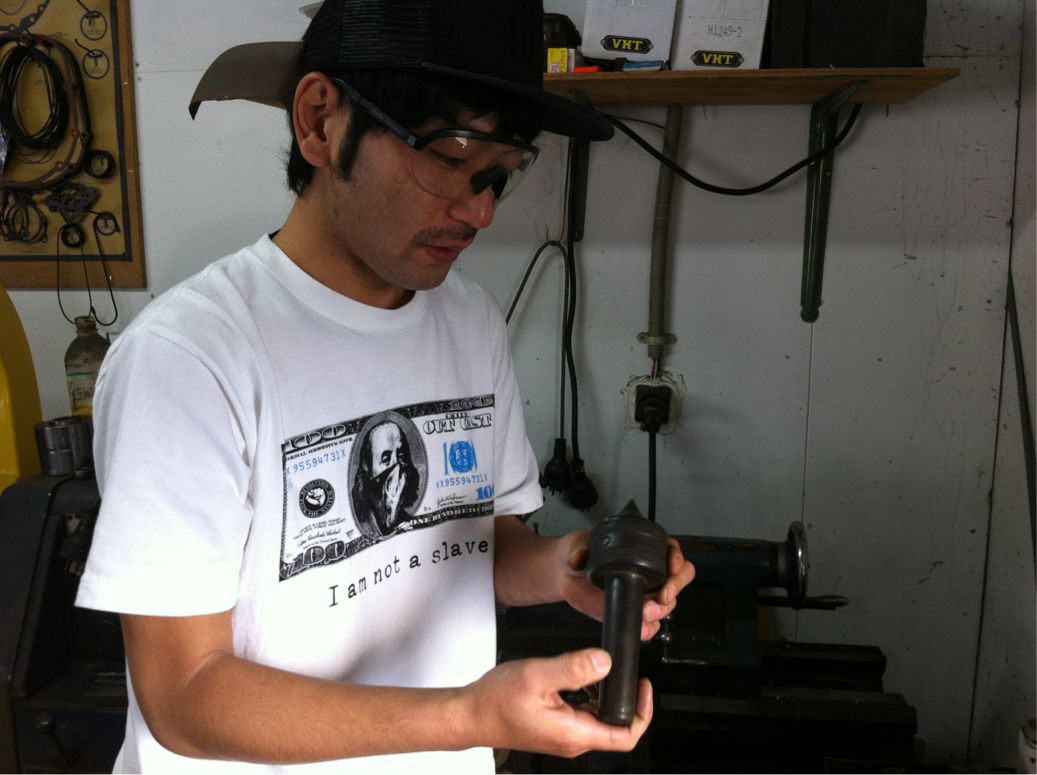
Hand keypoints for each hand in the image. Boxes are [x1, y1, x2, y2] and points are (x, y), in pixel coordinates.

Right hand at [465, 649, 651, 756]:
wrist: (470, 713)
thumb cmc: (495, 701)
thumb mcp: (537, 675)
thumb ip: (573, 668)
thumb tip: (604, 662)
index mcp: (574, 732)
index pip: (625, 735)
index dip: (642, 712)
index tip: (643, 687)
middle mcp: (572, 739)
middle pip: (615, 727)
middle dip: (625, 699)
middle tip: (625, 673)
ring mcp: (563, 735)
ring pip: (598, 719)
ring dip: (605, 696)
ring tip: (601, 671)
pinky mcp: (554, 727)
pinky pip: (582, 715)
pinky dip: (589, 697)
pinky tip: (578, 678)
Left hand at [557, 531, 694, 640]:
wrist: (568, 576)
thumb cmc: (579, 554)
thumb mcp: (577, 545)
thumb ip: (578, 549)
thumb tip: (578, 557)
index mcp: (643, 549)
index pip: (671, 550)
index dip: (677, 559)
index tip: (672, 567)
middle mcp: (649, 571)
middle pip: (679, 578)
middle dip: (674, 589)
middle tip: (661, 596)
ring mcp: (644, 593)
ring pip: (667, 603)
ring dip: (660, 610)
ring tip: (646, 612)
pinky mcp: (634, 612)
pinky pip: (650, 624)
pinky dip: (649, 628)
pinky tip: (642, 627)